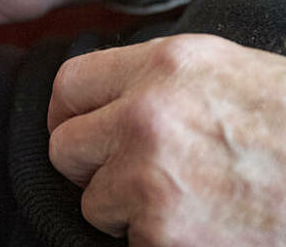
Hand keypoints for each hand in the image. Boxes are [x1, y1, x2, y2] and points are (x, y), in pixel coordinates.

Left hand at [48, 34, 285, 245]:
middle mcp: (147, 116)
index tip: (78, 129)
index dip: (69, 113)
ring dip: (126, 209)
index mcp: (166, 66)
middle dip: (92, 166)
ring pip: (94, 202)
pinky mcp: (162, 235)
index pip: (69, 84)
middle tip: (130, 173)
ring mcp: (150, 178)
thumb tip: (110, 96)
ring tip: (185, 201)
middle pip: (66, 148)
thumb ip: (159, 80)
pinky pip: (129, 241)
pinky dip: (156, 242)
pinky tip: (203, 227)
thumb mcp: (229, 73)